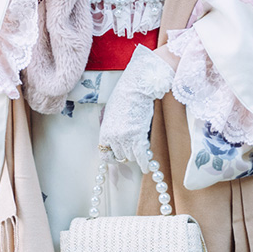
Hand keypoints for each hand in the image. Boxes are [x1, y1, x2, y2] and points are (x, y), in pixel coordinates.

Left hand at [98, 46, 174, 171]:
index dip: (113, 157)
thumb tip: (115, 139)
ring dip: (137, 154)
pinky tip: (148, 165)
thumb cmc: (125, 96)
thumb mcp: (112, 113)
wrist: (136, 87)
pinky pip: (141, 157)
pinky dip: (145, 163)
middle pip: (121, 156)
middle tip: (134, 147)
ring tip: (142, 148)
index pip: (104, 155)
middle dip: (127, 153)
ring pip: (132, 157)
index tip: (119, 156)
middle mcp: (113, 137)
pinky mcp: (138, 137)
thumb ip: (112, 127)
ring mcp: (125, 138)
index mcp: (104, 131)